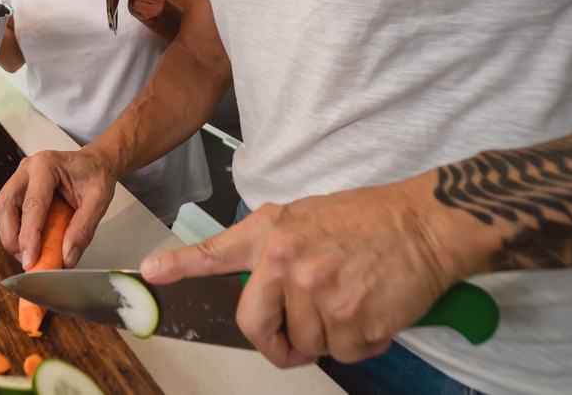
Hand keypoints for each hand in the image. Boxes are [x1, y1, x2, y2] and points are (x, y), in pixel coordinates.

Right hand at [0, 148, 118, 269]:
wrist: (95, 162)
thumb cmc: (96, 174)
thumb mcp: (98, 201)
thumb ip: (83, 230)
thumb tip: (67, 258)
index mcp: (47, 165)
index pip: (32, 204)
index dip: (29, 235)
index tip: (31, 260)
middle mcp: (27, 168)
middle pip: (5, 205)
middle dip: (12, 237)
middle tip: (27, 260)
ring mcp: (20, 177)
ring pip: (1, 209)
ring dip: (10, 236)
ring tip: (30, 254)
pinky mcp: (18, 188)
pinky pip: (8, 211)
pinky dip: (15, 231)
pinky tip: (29, 243)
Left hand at [140, 178, 467, 365]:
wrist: (422, 224)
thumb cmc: (367, 220)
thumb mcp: (303, 218)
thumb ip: (271, 249)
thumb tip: (256, 288)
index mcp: (272, 234)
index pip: (215, 253)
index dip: (179, 266)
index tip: (149, 272)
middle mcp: (286, 261)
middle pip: (255, 326)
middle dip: (275, 343)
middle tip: (296, 340)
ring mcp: (317, 292)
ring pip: (306, 343)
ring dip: (329, 337)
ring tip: (353, 299)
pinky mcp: (350, 318)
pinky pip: (344, 353)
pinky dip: (361, 343)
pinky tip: (373, 311)